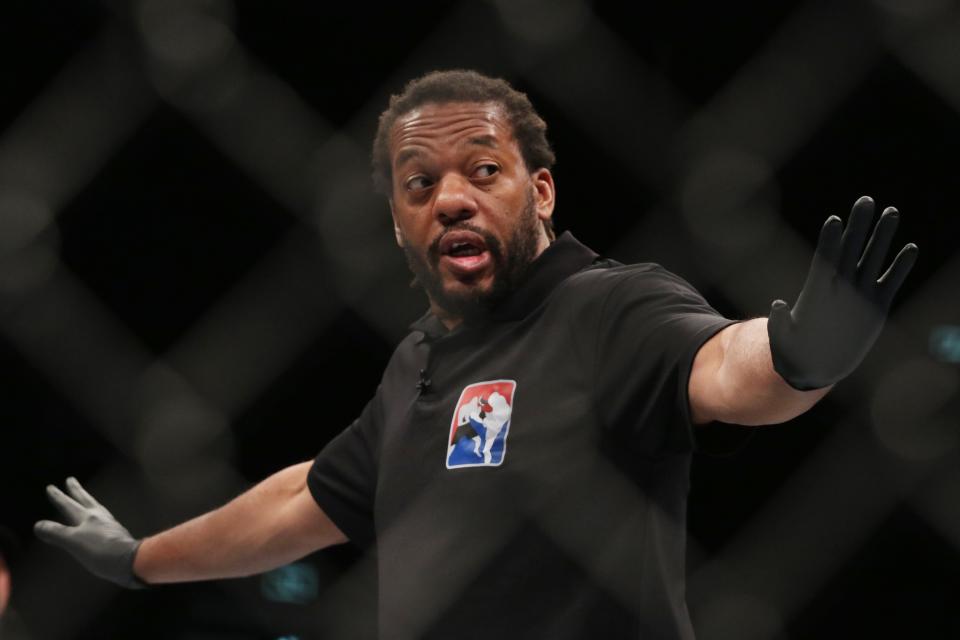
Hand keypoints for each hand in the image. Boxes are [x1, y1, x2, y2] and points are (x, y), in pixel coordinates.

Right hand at [34, 477, 145, 588]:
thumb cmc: (100, 551)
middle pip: (85, 500)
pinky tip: (100, 521)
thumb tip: (38, 525)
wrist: (129, 560)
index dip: (59, 497)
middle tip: (70, 479)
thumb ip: (56, 533)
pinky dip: (97, 515)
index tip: (51, 487)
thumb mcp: (73, 542)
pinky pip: (104, 519)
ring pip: (96, 507)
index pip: (69, 505)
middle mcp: (99, 517)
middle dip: (76, 491)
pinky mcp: (117, 534)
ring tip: (85, 497)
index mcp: (87, 517)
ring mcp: (110, 524)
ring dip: (88, 501)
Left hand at [768, 195, 917, 389]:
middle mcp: (839, 287)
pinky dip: (901, 266)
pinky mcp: (876, 305)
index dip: (829, 241)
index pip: (824, 260)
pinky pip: (890, 281)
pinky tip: (910, 248)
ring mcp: (859, 294)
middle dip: (859, 225)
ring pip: (872, 259)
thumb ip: (779, 325)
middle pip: (850, 250)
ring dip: (883, 237)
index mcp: (817, 292)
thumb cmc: (793, 354)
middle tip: (865, 199)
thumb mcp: (783, 342)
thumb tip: (776, 306)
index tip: (834, 220)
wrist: (816, 366)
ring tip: (891, 211)